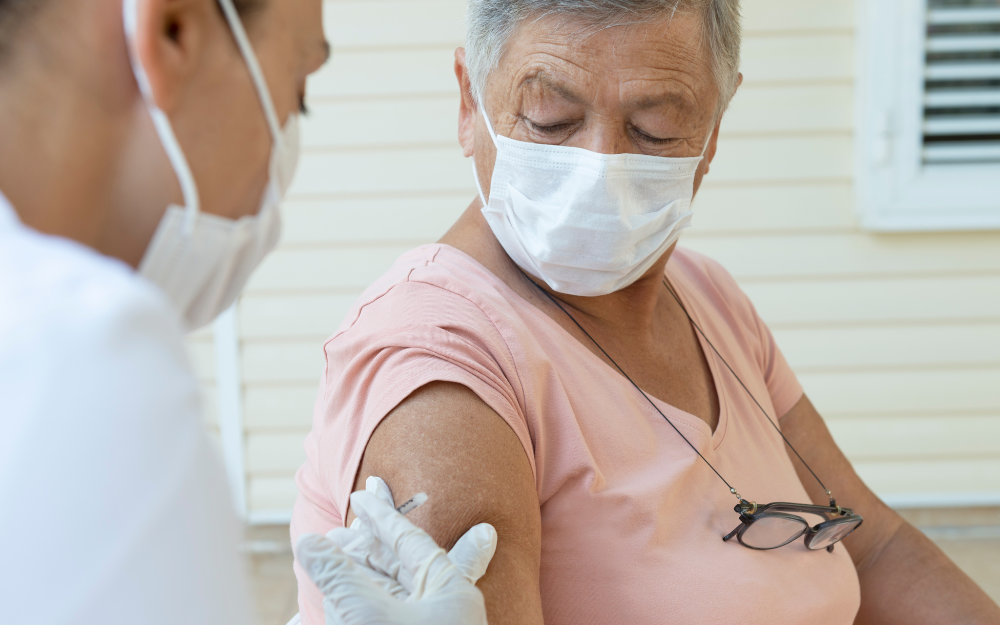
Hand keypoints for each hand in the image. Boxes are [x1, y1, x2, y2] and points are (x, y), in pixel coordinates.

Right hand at [296, 479, 496, 624]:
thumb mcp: (366, 614)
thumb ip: (337, 575)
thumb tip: (309, 544)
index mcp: (450, 591)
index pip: (410, 540)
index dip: (381, 516)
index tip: (361, 496)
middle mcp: (443, 608)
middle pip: (400, 565)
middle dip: (367, 546)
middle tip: (339, 529)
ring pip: (389, 593)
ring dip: (358, 575)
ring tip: (329, 555)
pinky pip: (382, 613)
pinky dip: (358, 601)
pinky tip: (334, 596)